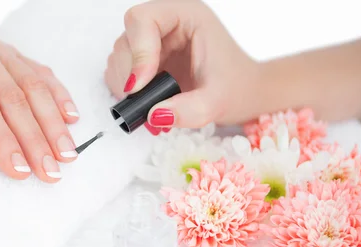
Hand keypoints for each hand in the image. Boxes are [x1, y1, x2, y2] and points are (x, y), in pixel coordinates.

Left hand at [0, 26, 79, 182]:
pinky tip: (72, 119)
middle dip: (35, 139)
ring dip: (54, 123)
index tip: (18, 171)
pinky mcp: (12, 51)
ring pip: (33, 85)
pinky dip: (59, 96)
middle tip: (51, 173)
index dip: (1, 139)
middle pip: (13, 97)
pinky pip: (41, 72)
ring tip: (67, 155)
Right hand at [105, 0, 259, 133]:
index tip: (140, 86)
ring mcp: (153, 42)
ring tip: (151, 105)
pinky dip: (126, 91)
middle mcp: (166, 24)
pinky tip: (147, 102)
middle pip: (126, 39)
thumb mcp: (217, 102)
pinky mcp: (144, 60)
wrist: (241, 94)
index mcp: (187, 17)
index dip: (138, 52)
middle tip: (145, 101)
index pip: (144, 20)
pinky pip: (120, 71)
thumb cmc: (236, 88)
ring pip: (119, 56)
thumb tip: (154, 114)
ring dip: (126, 85)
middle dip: (129, 74)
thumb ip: (190, 109)